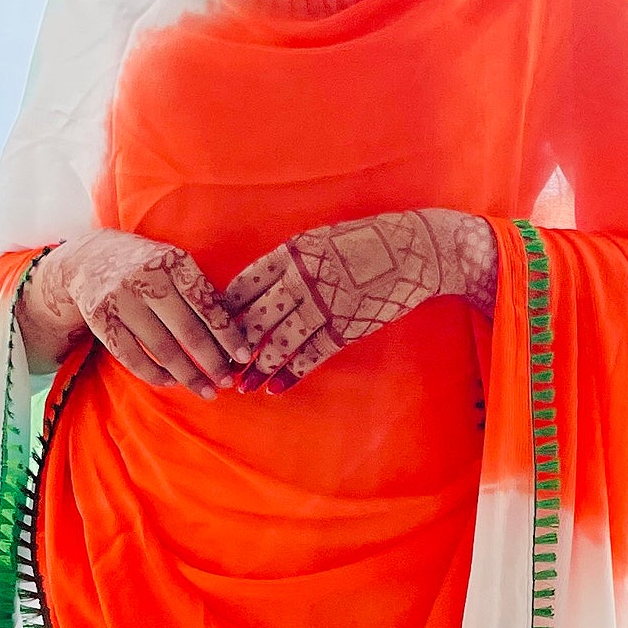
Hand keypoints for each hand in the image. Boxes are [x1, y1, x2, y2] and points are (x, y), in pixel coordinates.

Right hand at [16, 229, 250, 396]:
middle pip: (186, 330)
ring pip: (160, 348)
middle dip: (211, 361)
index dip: (228, 334)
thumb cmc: (146, 266)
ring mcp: (121, 298)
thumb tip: (233, 336)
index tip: (245, 357)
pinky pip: (131, 356)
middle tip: (226, 383)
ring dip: (186, 375)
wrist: (88, 258)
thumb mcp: (172, 264)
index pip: (207, 304)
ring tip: (204, 390)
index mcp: (173, 261)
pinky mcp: (100, 318)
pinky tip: (170, 382)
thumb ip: (198, 291)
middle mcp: (146, 278)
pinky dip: (153, 374)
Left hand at [226, 210, 497, 391]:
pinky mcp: (346, 326)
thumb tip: (261, 287)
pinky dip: (293, 374)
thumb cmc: (364, 242)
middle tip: (220, 366)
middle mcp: (303, 278)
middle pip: (256, 318)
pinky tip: (278, 388)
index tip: (214, 329)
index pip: (244, 285)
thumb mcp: (320, 239)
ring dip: (260, 367)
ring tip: (244, 386)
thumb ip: (290, 261)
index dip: (225, 311)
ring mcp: (324, 304)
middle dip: (234, 346)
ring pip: (280, 342)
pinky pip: (312, 355)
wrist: (414, 250)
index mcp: (292, 253)